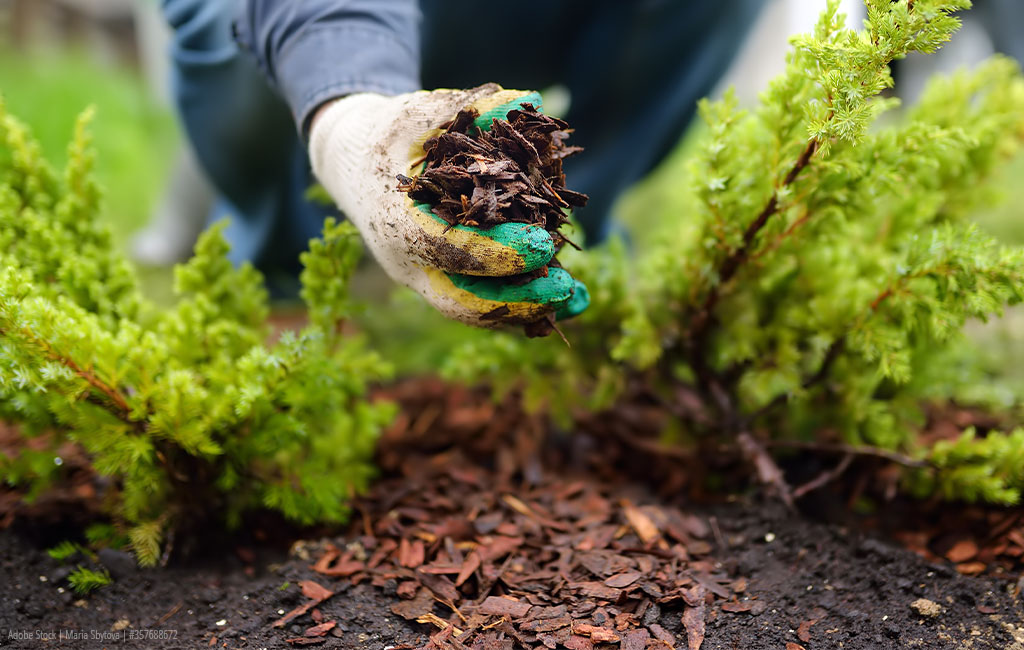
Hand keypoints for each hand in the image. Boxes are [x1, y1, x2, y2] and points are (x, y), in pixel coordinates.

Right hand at [309, 84, 587, 327]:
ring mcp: (422, 278)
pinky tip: (567, 301)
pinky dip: (523, 306)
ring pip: (474, 310)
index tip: (545, 245)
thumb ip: (470, 107)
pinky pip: (482, 303)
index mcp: (396, 221)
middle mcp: (406, 262)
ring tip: (578, 301)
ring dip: (528, 310)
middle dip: (517, 301)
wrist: (351, 164)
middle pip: (462, 300)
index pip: (448, 248)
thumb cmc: (388, 134)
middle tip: (566, 289)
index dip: (498, 252)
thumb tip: (527, 101)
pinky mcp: (440, 282)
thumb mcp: (420, 112)